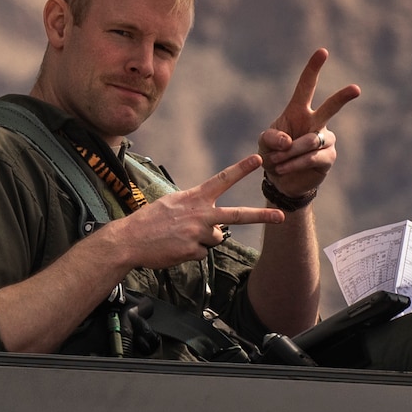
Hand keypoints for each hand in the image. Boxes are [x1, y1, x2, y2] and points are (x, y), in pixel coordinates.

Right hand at [108, 154, 284, 269]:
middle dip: (261, 216)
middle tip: (281, 217)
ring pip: (214, 238)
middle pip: (236, 216)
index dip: (241, 169)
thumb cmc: (150, 221)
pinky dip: (191, 252)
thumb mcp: (173, 204)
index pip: (222, 180)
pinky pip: (202, 252)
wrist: (129, 240)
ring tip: (180, 237)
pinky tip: (175, 247)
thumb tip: (216, 226)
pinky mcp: (192, 251)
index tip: (259, 159)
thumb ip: (197, 209)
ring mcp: (197, 233)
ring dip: (202, 239)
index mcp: (194, 197)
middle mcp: (200, 214)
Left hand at [258, 48, 359, 199]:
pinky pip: (312, 157)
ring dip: (291, 152)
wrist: (281, 180)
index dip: (314, 68)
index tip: (323, 51)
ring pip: (311, 141)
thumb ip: (271, 138)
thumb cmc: (273, 154)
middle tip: (356, 89)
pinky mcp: (328, 157)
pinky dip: (295, 163)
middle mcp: (316, 122)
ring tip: (277, 161)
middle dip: (344, 97)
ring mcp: (324, 139)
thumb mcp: (264, 143)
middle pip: (331, 107)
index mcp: (298, 111)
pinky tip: (284, 168)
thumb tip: (289, 141)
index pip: (307, 85)